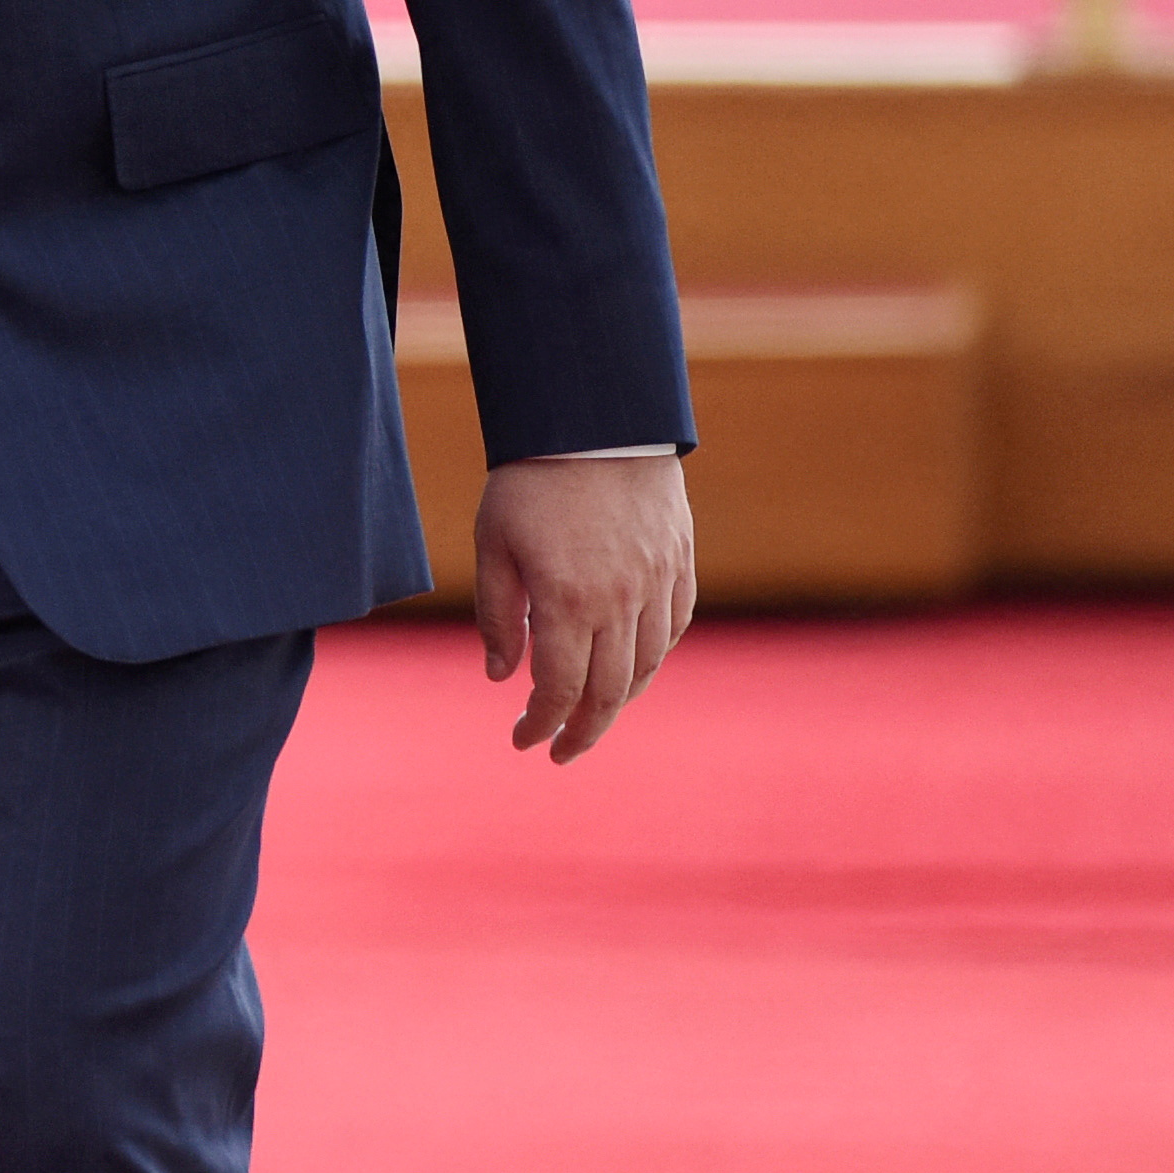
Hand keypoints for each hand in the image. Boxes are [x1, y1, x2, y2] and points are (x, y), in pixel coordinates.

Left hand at [475, 450, 696, 762]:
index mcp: (568, 601)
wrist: (596, 420)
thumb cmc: (529, 482)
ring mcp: (658, 583)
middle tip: (559, 752)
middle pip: (610, 693)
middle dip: (582, 731)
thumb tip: (502, 678)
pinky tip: (631, 669)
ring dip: (619, 702)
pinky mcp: (680, 563)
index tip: (523, 742)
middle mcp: (621, 601)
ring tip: (590, 718)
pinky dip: (652, 660)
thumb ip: (499, 618)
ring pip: (647, 667)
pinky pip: (673, 629)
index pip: (560, 689)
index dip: (541, 724)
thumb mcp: (493, 546)